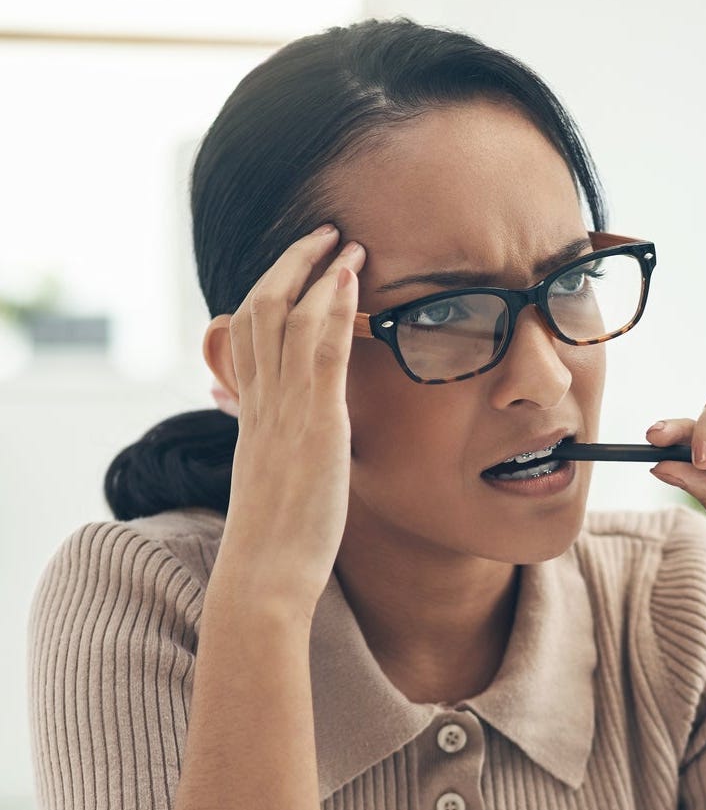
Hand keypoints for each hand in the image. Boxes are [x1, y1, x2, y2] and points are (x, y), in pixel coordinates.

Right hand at [212, 224, 364, 621]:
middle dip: (291, 265)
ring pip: (287, 318)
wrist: (264, 574)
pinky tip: (351, 278)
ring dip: (316, 271)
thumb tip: (282, 449)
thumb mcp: (275, 490)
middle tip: (323, 235)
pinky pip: (319, 350)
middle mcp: (261, 404)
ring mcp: (284, 410)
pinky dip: (333, 307)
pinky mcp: (313, 424)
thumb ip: (279, 456)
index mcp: (252, 417)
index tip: (297, 270)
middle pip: (262, 310)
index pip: (250, 336)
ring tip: (344, 241)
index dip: (271, 293)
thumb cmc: (277, 545)